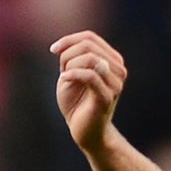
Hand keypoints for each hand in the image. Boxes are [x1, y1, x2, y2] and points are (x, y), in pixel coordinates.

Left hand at [52, 29, 127, 152]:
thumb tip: (64, 45)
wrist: (85, 133)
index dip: (69, 39)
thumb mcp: (70, 76)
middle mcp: (118, 69)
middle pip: (89, 45)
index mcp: (112, 60)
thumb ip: (70, 58)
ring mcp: (115, 83)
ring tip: (65, 79)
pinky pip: (91, 76)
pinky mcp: (107, 97)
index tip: (53, 50)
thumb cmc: (77, 104)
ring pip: (90, 58)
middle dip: (68, 55)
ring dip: (71, 66)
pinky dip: (74, 74)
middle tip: (61, 71)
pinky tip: (64, 79)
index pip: (90, 37)